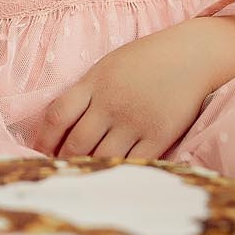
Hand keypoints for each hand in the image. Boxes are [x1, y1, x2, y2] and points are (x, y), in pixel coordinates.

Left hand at [31, 13, 234, 160]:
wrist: (192, 56)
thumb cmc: (147, 60)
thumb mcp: (109, 66)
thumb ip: (87, 92)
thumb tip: (61, 127)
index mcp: (95, 82)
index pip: (57, 114)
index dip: (44, 139)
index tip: (41, 152)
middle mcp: (111, 103)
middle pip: (76, 143)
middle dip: (65, 161)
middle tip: (61, 172)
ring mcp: (135, 121)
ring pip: (101, 157)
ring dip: (89, 170)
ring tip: (84, 179)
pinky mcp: (158, 135)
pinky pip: (132, 163)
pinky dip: (119, 172)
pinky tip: (113, 177)